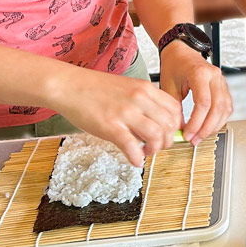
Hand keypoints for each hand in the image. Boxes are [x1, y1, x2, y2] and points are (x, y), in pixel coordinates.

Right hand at [49, 66, 182, 166]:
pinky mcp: (110, 126)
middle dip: (167, 141)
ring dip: (155, 150)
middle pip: (169, 124)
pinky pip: (132, 147)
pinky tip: (135, 160)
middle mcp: (139, 99)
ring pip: (156, 136)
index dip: (176, 125)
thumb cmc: (95, 89)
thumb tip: (155, 123)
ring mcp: (125, 112)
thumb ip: (144, 102)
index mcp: (145, 88)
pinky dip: (138, 158)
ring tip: (146, 153)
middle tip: (158, 146)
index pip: (174, 109)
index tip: (170, 134)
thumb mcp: (127, 87)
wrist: (69, 85)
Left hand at [159, 42, 233, 143]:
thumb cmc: (174, 65)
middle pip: (218, 107)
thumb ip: (174, 108)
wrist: (181, 52)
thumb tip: (179, 129)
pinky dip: (220, 119)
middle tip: (195, 140)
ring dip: (214, 126)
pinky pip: (227, 106)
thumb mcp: (168, 86)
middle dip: (206, 128)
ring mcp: (222, 81)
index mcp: (200, 73)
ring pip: (225, 108)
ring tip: (201, 136)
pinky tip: (209, 127)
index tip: (188, 134)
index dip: (196, 122)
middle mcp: (215, 76)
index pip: (204, 103)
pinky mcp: (223, 87)